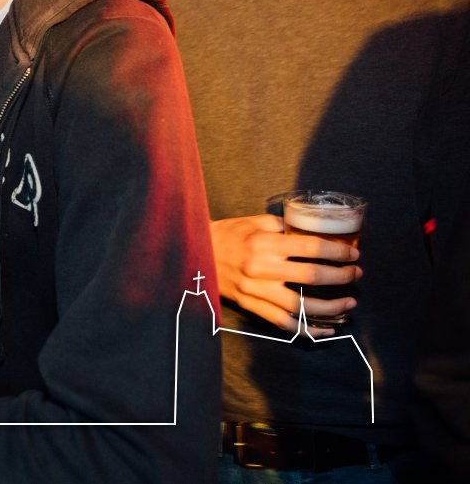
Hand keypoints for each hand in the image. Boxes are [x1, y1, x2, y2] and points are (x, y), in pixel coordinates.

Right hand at [210, 214, 361, 335]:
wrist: (196, 253)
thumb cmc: (227, 234)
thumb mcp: (253, 221)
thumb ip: (282, 226)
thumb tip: (309, 231)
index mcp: (264, 243)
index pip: (310, 247)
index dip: (337, 253)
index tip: (353, 255)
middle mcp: (261, 267)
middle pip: (312, 276)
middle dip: (341, 277)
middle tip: (356, 275)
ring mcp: (255, 289)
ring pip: (301, 305)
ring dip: (331, 307)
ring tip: (348, 303)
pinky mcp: (250, 305)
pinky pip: (282, 323)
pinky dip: (306, 329)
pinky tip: (324, 329)